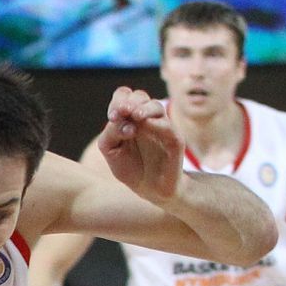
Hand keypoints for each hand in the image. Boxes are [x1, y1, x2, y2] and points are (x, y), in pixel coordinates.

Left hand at [97, 86, 181, 201]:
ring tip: (135, 116)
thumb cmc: (131, 168)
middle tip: (122, 113)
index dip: (118, 102)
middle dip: (129, 102)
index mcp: (130, 118)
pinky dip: (156, 124)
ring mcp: (162, 127)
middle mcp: (147, 119)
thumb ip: (110, 133)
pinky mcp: (174, 140)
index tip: (112, 117)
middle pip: (140, 96)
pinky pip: (168, 127)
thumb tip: (121, 119)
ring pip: (155, 107)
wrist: (151, 189)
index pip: (125, 96)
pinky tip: (146, 125)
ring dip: (143, 108)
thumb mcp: (111, 151)